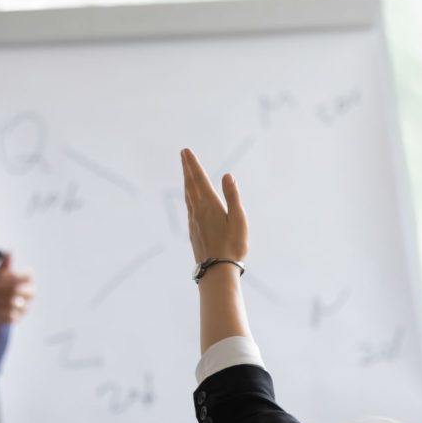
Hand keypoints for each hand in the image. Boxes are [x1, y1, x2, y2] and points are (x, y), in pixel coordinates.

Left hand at [0, 252, 33, 325]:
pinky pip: (8, 316)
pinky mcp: (17, 319)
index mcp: (28, 280)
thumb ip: (4, 264)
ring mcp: (25, 307)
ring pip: (12, 304)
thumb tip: (8, 252)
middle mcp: (30, 293)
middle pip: (18, 290)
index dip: (10, 277)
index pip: (27, 276)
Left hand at [181, 148, 247, 263]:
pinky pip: (189, 208)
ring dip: (187, 181)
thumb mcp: (238, 219)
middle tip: (183, 154)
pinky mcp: (193, 231)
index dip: (193, 164)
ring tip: (186, 172)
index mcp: (209, 205)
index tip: (186, 151)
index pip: (199, 180)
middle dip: (187, 168)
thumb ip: (232, 196)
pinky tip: (190, 199)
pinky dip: (188, 196)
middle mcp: (198, 211)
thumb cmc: (233, 246)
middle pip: (190, 185)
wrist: (217, 271)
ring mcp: (194, 222)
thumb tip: (227, 175)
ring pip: (188, 196)